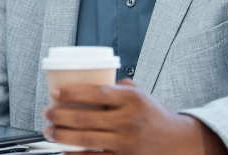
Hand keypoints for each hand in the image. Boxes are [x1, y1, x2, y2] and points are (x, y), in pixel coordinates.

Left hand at [42, 80, 226, 154]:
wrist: (180, 142)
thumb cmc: (156, 115)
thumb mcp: (140, 93)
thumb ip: (116, 86)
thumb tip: (87, 80)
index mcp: (131, 99)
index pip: (95, 93)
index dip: (70, 93)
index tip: (54, 93)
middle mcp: (128, 121)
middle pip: (84, 118)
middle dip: (58, 116)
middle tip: (47, 113)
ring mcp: (126, 142)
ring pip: (84, 140)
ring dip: (61, 136)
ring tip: (49, 131)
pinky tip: (65, 150)